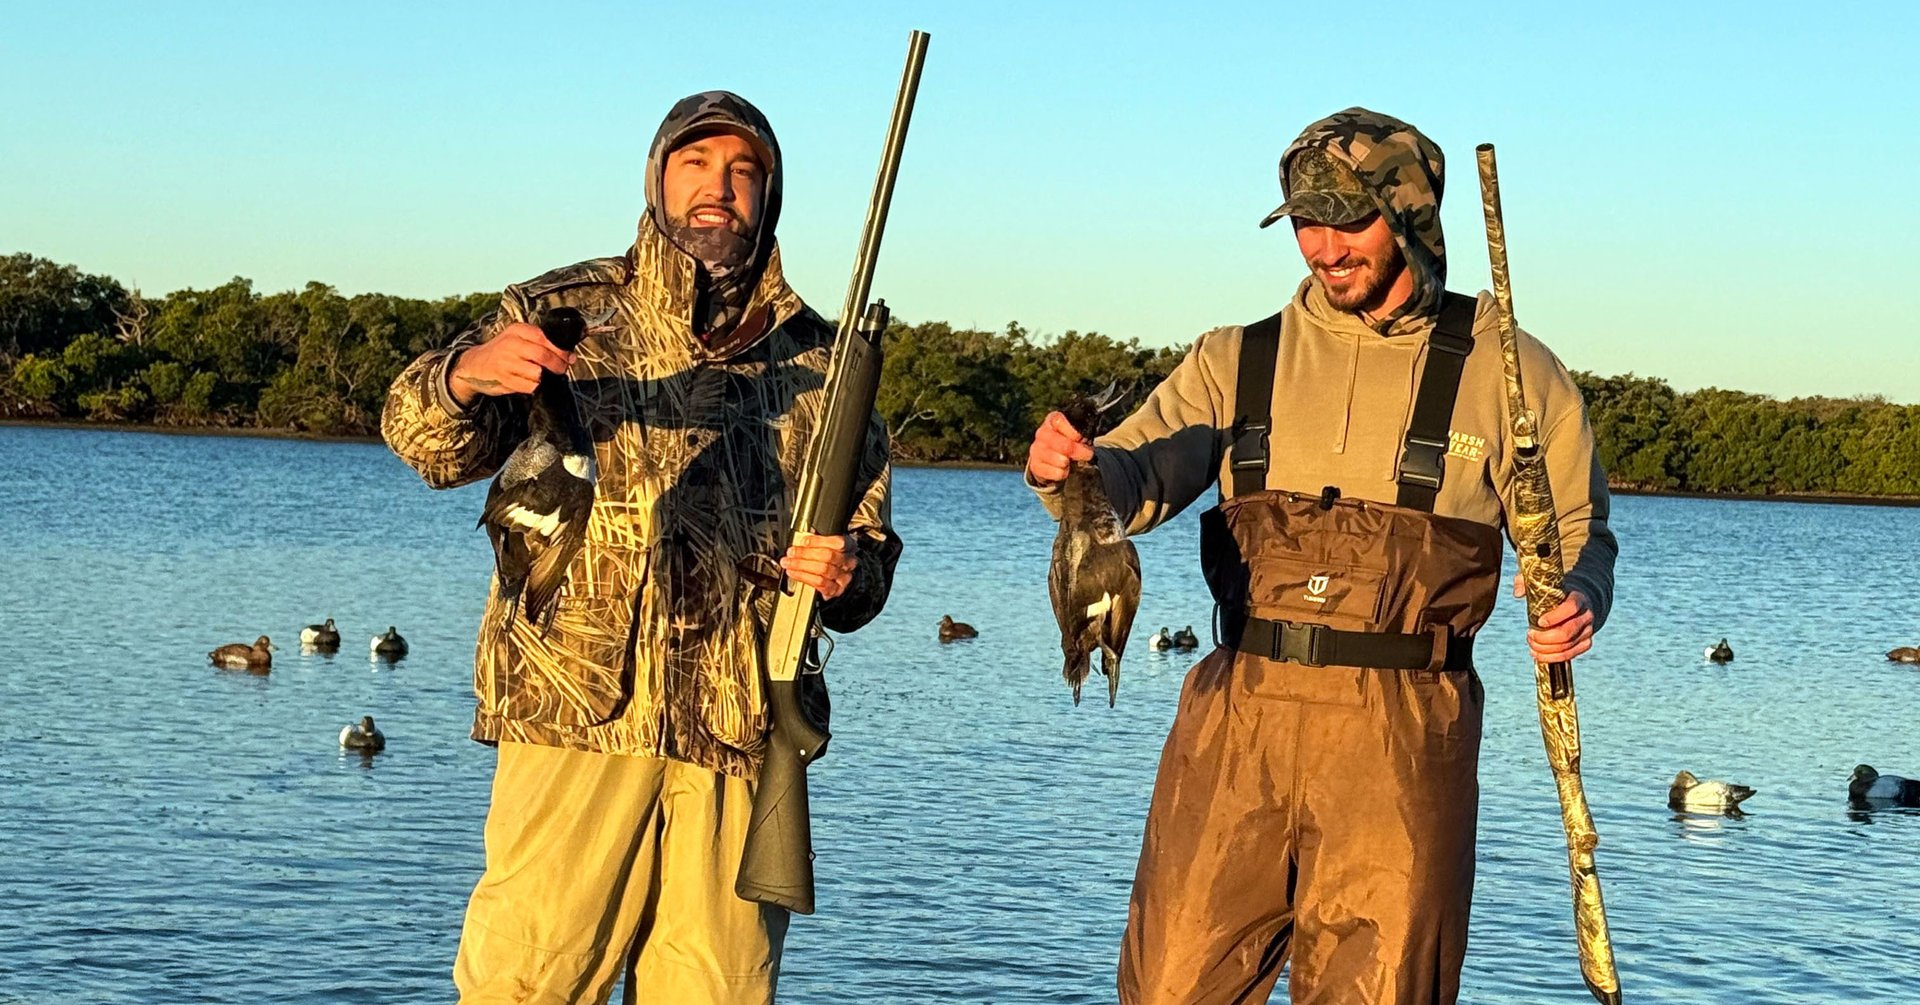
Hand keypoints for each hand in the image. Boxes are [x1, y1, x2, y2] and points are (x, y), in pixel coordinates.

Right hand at [448, 322, 576, 404]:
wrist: (475, 365)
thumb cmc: (503, 351)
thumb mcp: (517, 337)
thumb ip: (540, 342)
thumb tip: (569, 355)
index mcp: (517, 331)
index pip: (544, 338)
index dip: (560, 350)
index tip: (569, 357)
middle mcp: (510, 344)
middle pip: (542, 356)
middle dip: (557, 365)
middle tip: (562, 369)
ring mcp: (505, 362)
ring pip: (537, 373)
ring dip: (543, 377)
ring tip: (539, 375)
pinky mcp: (503, 379)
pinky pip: (529, 386)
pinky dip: (533, 386)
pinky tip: (527, 381)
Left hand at [780, 532, 858, 600]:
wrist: (841, 577)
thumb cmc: (833, 558)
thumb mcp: (829, 545)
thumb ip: (817, 542)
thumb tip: (799, 540)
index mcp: (849, 546)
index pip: (837, 542)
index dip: (819, 541)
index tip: (803, 541)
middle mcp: (849, 562)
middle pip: (828, 556)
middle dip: (806, 554)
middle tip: (791, 553)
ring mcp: (844, 577)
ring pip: (823, 570)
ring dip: (801, 566)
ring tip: (788, 563)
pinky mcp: (836, 589)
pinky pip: (819, 584)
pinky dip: (803, 577)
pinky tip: (794, 573)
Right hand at [1025, 411, 1093, 485]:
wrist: (1050, 460)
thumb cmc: (1067, 443)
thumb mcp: (1075, 435)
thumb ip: (1080, 436)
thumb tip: (1085, 442)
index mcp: (1052, 421)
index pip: (1058, 421)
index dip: (1071, 431)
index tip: (1080, 438)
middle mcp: (1042, 433)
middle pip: (1060, 442)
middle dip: (1076, 450)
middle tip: (1088, 455)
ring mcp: (1036, 450)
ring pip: (1057, 459)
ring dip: (1067, 463)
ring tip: (1070, 462)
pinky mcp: (1035, 465)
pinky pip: (1052, 472)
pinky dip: (1061, 473)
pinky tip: (1063, 470)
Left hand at [1513, 572, 1594, 662]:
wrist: (1580, 603)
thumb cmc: (1558, 593)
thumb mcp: (1545, 583)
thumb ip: (1528, 582)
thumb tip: (1517, 592)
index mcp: (1578, 598)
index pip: (1570, 608)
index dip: (1554, 617)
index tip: (1539, 622)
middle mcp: (1586, 616)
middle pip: (1566, 632)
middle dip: (1544, 638)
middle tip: (1529, 634)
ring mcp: (1588, 631)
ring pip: (1566, 647)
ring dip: (1544, 649)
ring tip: (1531, 644)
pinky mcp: (1585, 643)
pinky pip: (1569, 656)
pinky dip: (1551, 658)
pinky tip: (1538, 654)